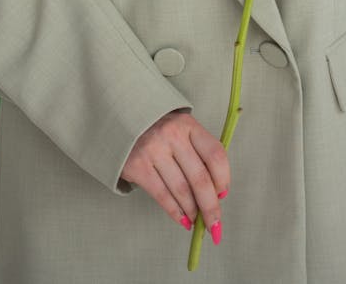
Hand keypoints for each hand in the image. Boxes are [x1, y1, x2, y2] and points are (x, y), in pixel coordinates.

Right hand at [121, 110, 229, 241]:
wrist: (122, 119)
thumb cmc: (159, 129)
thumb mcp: (181, 129)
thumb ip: (198, 152)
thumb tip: (216, 192)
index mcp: (188, 124)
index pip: (215, 154)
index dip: (223, 178)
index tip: (223, 195)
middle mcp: (172, 135)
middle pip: (199, 178)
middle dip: (211, 206)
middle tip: (215, 225)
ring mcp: (153, 150)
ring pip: (181, 190)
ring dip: (193, 211)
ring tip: (197, 222)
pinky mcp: (137, 166)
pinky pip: (162, 195)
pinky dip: (175, 212)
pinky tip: (183, 220)